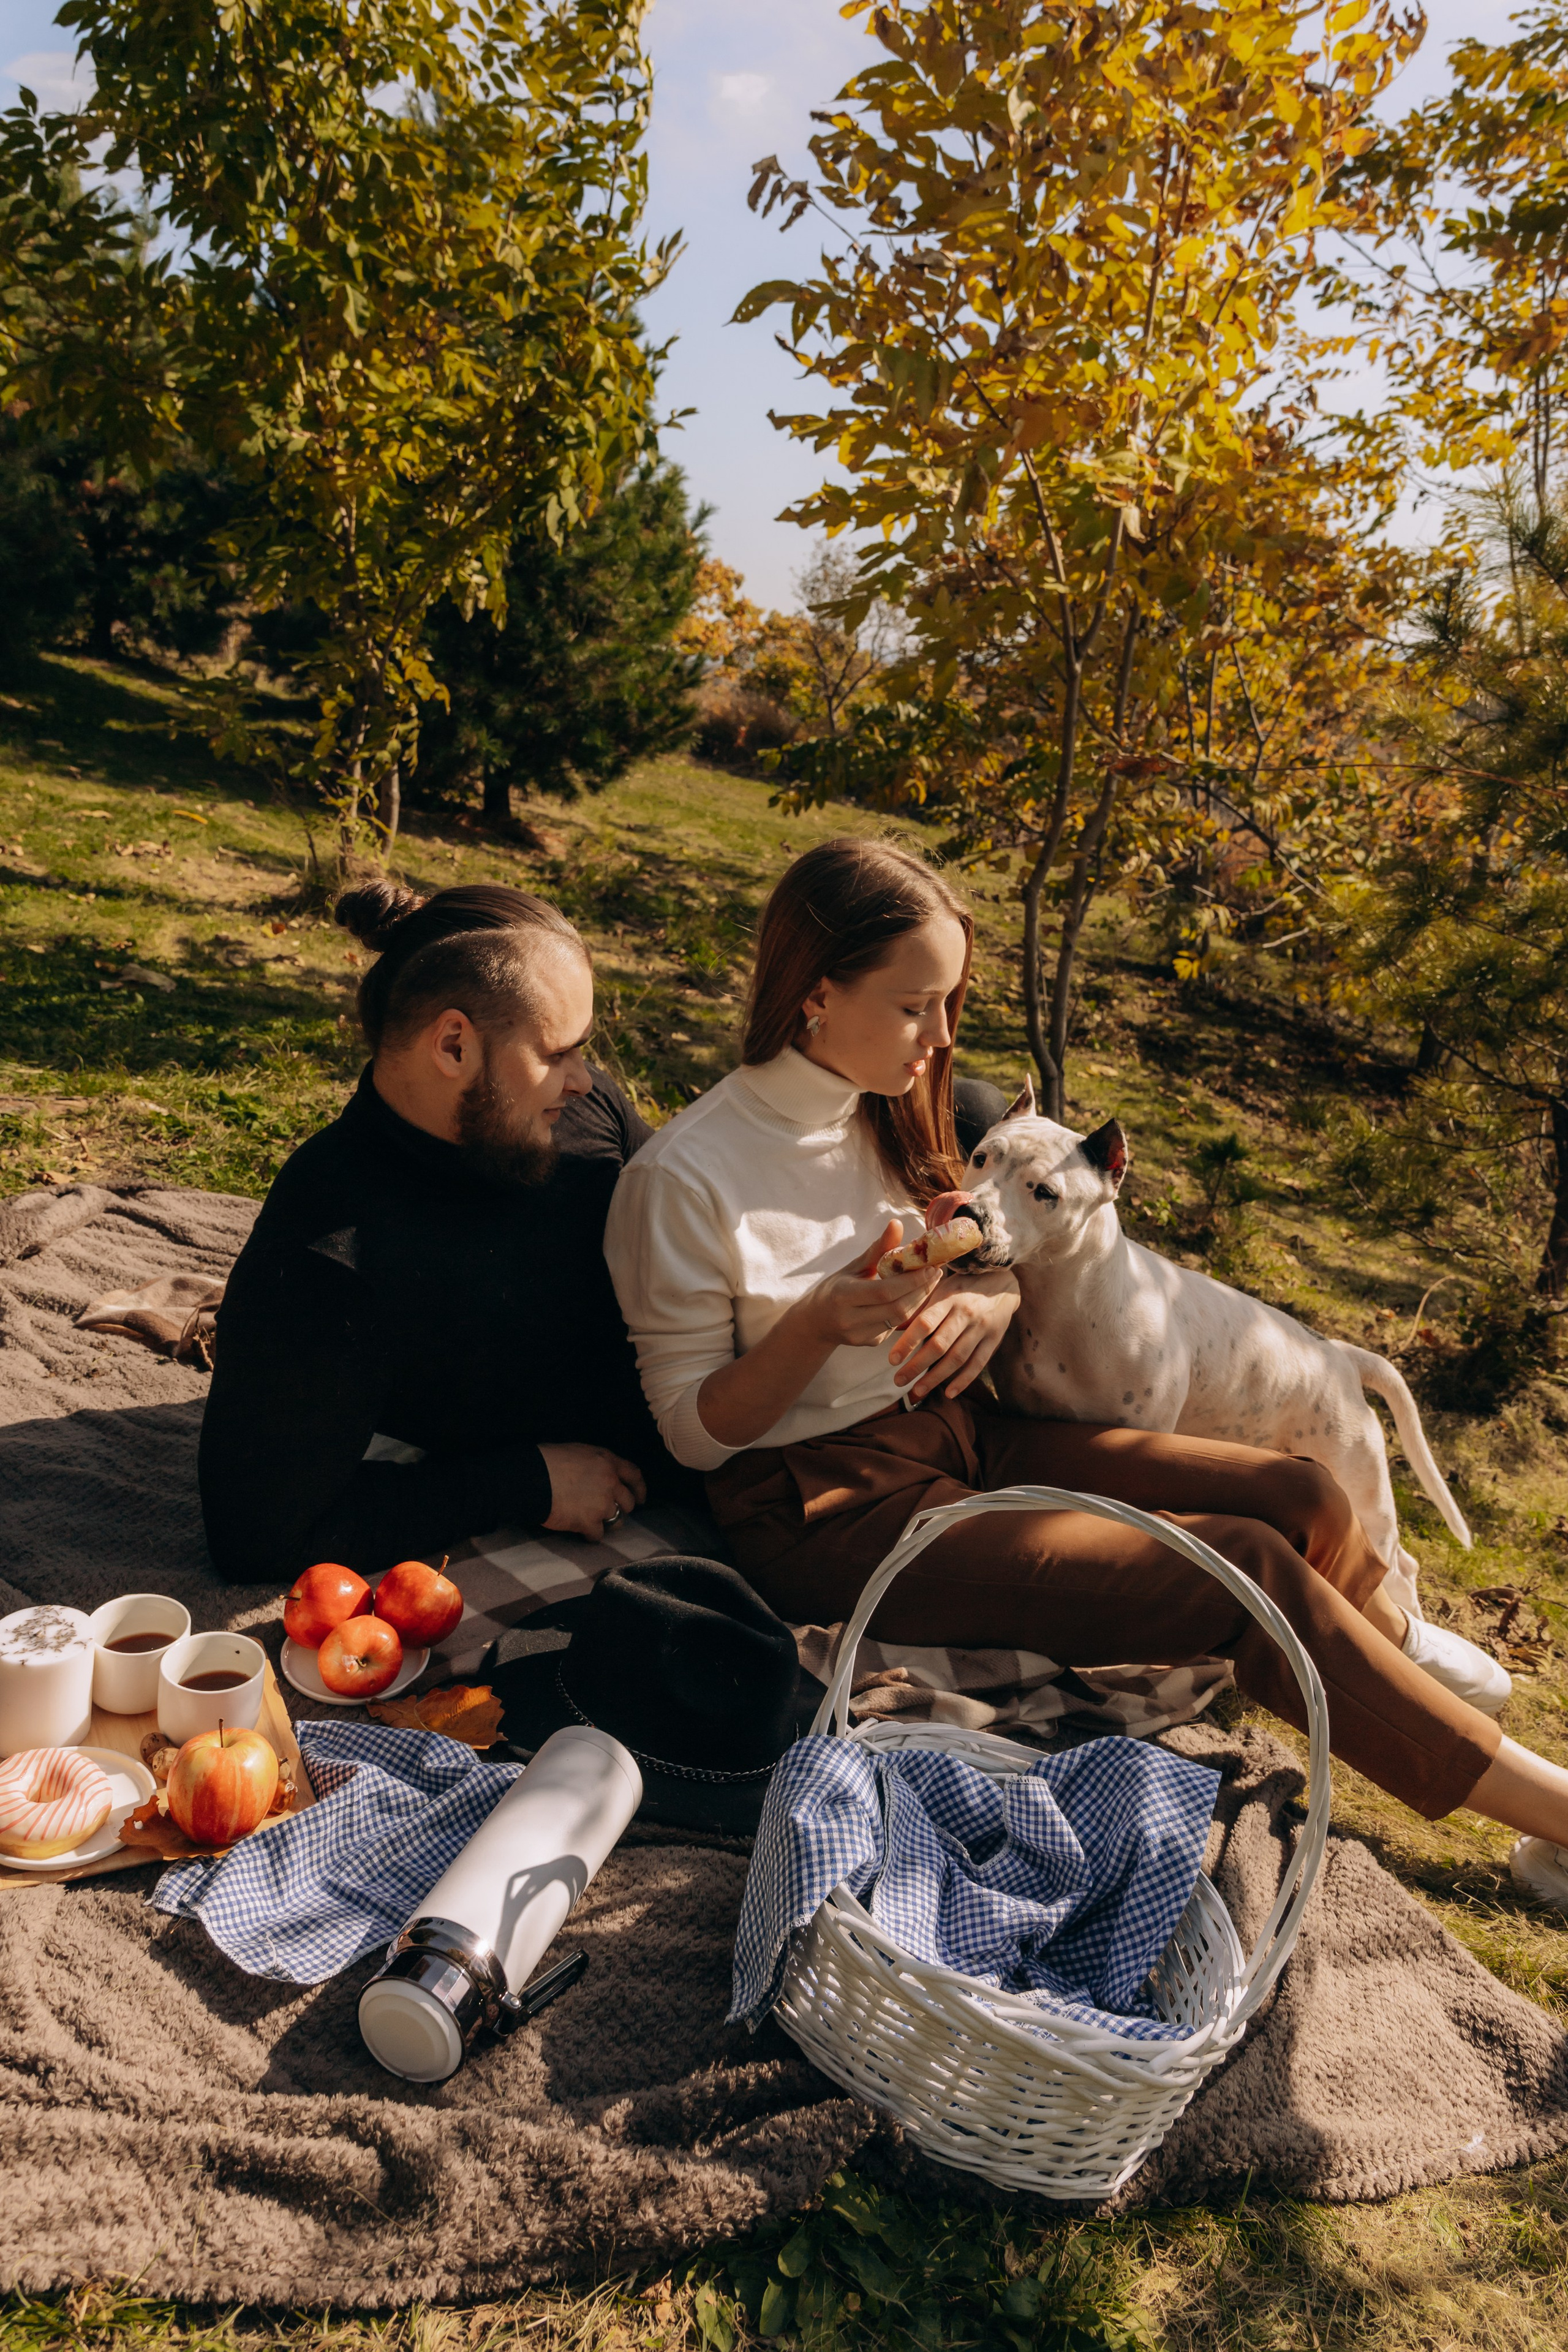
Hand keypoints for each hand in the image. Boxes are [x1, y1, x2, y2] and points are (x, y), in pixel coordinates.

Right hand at [538, 1443, 646, 1539]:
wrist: (531, 1477)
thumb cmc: (548, 1461)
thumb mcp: (579, 1452)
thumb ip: (596, 1464)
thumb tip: (599, 1475)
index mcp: (607, 1461)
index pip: (635, 1475)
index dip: (640, 1489)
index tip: (641, 1499)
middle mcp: (609, 1482)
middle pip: (628, 1502)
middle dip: (621, 1508)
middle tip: (610, 1512)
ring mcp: (601, 1503)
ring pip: (617, 1521)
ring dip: (607, 1523)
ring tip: (594, 1522)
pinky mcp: (588, 1522)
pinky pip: (597, 1535)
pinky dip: (590, 1535)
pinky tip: (581, 1531)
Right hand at [798, 1219, 944, 1352]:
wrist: (816, 1323)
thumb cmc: (836, 1288)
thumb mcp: (853, 1266)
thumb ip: (878, 1249)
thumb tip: (897, 1223)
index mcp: (843, 1296)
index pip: (885, 1291)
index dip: (912, 1281)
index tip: (931, 1267)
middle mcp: (850, 1319)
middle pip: (897, 1308)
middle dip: (922, 1289)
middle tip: (936, 1272)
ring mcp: (860, 1335)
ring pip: (900, 1319)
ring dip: (920, 1299)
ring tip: (930, 1281)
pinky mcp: (869, 1343)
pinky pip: (896, 1326)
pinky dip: (909, 1310)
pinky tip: (914, 1296)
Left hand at [888, 1267, 1020, 1401]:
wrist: (1002, 1283)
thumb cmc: (963, 1287)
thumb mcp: (940, 1288)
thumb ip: (919, 1308)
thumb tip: (894, 1327)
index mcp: (948, 1298)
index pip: (925, 1322)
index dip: (908, 1342)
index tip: (892, 1360)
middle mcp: (966, 1314)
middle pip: (940, 1345)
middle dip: (917, 1365)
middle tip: (898, 1380)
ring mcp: (981, 1329)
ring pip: (957, 1358)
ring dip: (936, 1377)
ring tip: (917, 1391)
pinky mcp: (994, 1340)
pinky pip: (977, 1364)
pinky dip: (963, 1381)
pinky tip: (948, 1393)